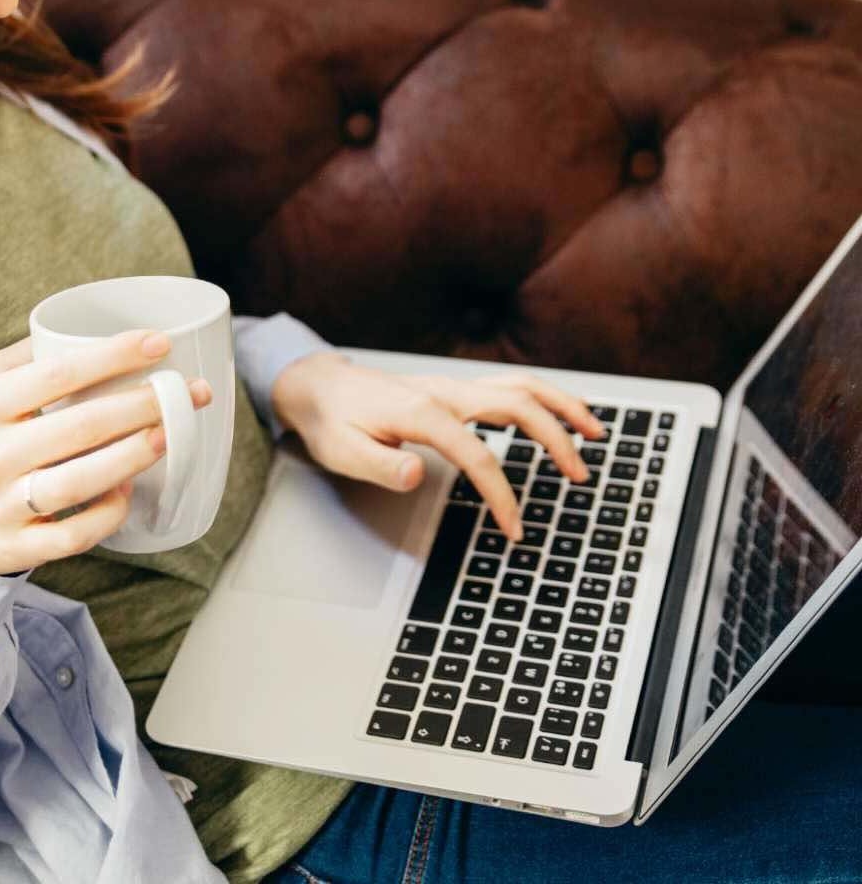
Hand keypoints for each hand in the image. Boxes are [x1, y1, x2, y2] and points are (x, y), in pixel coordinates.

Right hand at [0, 330, 211, 574]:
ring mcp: (4, 505)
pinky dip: (108, 513)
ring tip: (169, 436)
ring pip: (79, 482)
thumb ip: (27, 357)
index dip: (112, 357)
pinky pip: (74, 535)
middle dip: (142, 406)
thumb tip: (88, 329)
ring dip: (132, 457)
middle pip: (80, 427)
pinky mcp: (16, 547)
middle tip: (190, 392)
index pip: (57, 374)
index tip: (158, 343)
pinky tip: (127, 490)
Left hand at [271, 353, 602, 539]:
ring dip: (560, 406)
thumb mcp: (341, 450)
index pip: (477, 453)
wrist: (318, 385)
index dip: (500, 493)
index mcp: (420, 410)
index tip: (514, 527)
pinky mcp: (454, 388)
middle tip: (579, 475)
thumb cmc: (331, 420)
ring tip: (594, 432)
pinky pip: (508, 386)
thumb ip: (378, 466)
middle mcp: (444, 391)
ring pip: (520, 385)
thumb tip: (416, 475)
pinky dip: (542, 398)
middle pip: (516, 403)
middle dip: (554, 439)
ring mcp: (452, 385)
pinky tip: (558, 414)